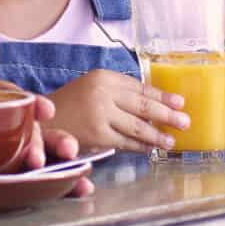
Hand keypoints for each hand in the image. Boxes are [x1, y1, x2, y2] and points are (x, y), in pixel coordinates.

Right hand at [49, 68, 190, 154]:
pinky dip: (141, 146)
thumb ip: (117, 92)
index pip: (141, 87)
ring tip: (172, 140)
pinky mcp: (98, 135)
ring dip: (158, 135)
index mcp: (104, 76)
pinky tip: (151, 149)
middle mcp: (104, 92)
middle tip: (185, 121)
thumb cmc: (69, 105)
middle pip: (145, 105)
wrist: (39, 121)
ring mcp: (101, 114)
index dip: (163, 96)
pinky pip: (126, 142)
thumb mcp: (92, 87)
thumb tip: (152, 104)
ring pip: (139, 126)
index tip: (180, 102)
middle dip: (168, 115)